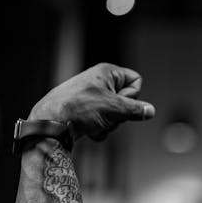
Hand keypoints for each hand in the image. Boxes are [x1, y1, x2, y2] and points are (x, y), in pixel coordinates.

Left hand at [29, 63, 155, 142]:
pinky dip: (99, 129)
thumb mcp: (113, 109)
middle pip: (127, 100)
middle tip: (106, 115)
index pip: (136, 81)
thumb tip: (150, 111)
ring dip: (110, 124)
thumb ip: (136, 110)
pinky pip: (104, 122)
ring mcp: (93, 98)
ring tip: (95, 123)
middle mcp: (100, 82)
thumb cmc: (79, 109)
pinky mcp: (86, 112)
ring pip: (116, 114)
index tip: (118, 101)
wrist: (51, 124)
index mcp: (107, 72)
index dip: (132, 95)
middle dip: (120, 114)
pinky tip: (88, 130)